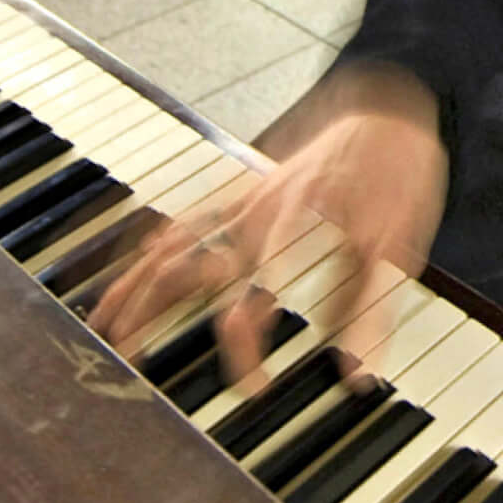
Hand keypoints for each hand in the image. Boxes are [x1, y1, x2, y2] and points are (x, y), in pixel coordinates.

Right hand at [89, 67, 446, 392]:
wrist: (389, 112)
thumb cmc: (395, 177)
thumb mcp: (398, 247)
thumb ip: (370, 313)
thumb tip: (356, 377)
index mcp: (293, 227)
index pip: (251, 301)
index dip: (245, 351)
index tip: (249, 390)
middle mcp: (257, 212)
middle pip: (186, 267)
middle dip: (147, 313)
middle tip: (122, 359)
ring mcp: (246, 199)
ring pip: (175, 242)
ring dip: (137, 280)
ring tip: (104, 320)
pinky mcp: (248, 191)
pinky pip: (191, 216)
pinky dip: (158, 241)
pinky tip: (141, 261)